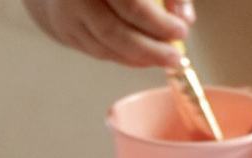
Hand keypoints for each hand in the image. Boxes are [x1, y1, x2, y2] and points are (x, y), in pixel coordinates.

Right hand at [22, 0, 193, 66]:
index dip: (157, 22)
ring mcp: (66, 14)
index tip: (182, 30)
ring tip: (166, 58)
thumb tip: (186, 18)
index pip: (130, 4)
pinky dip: (126, 58)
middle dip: (150, 49)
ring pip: (106, 46)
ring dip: (140, 57)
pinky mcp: (65, 31)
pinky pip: (99, 52)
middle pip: (115, 31)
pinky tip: (145, 58)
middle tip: (176, 58)